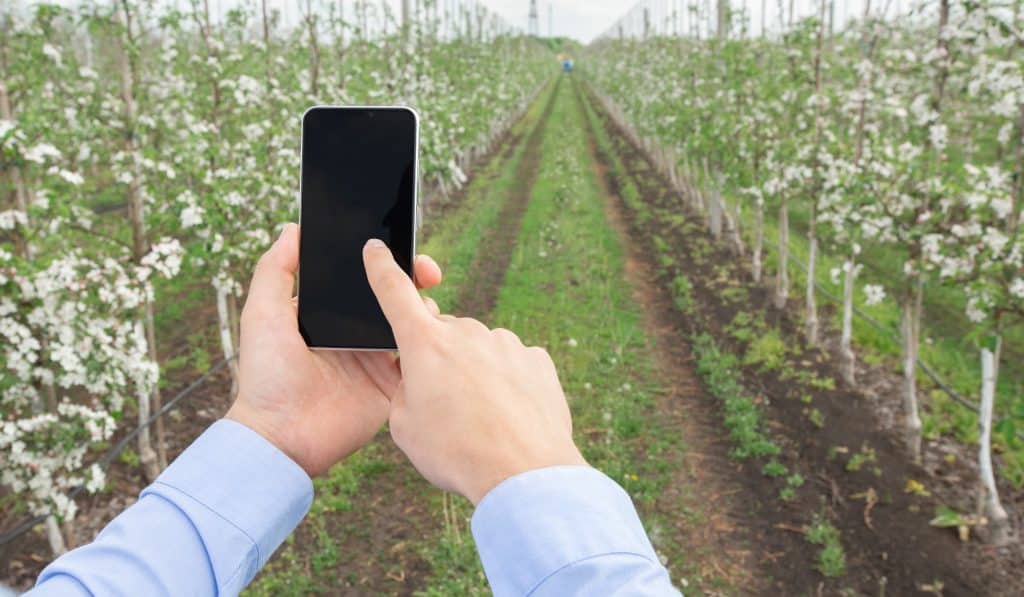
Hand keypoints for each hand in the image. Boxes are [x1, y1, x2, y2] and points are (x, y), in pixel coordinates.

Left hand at [225, 224, 442, 476]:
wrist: (282, 435)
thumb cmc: (265, 375)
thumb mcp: (263, 314)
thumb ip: (275, 270)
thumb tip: (293, 229)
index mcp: (328, 313)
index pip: (362, 278)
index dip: (383, 260)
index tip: (400, 245)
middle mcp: (355, 332)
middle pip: (392, 296)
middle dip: (414, 278)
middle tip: (428, 271)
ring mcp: (375, 359)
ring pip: (411, 324)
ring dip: (426, 310)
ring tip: (429, 304)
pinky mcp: (390, 386)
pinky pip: (417, 362)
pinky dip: (429, 348)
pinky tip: (437, 335)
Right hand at [362, 239, 586, 504]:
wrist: (522, 472)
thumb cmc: (455, 453)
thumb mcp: (404, 427)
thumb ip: (404, 390)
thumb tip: (418, 377)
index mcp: (424, 344)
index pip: (394, 293)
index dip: (381, 269)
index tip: (376, 249)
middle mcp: (466, 332)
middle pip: (443, 336)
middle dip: (438, 361)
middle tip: (443, 406)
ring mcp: (505, 343)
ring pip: (480, 352)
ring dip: (475, 375)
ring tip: (480, 421)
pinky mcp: (536, 360)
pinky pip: (512, 366)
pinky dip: (507, 385)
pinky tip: (508, 417)